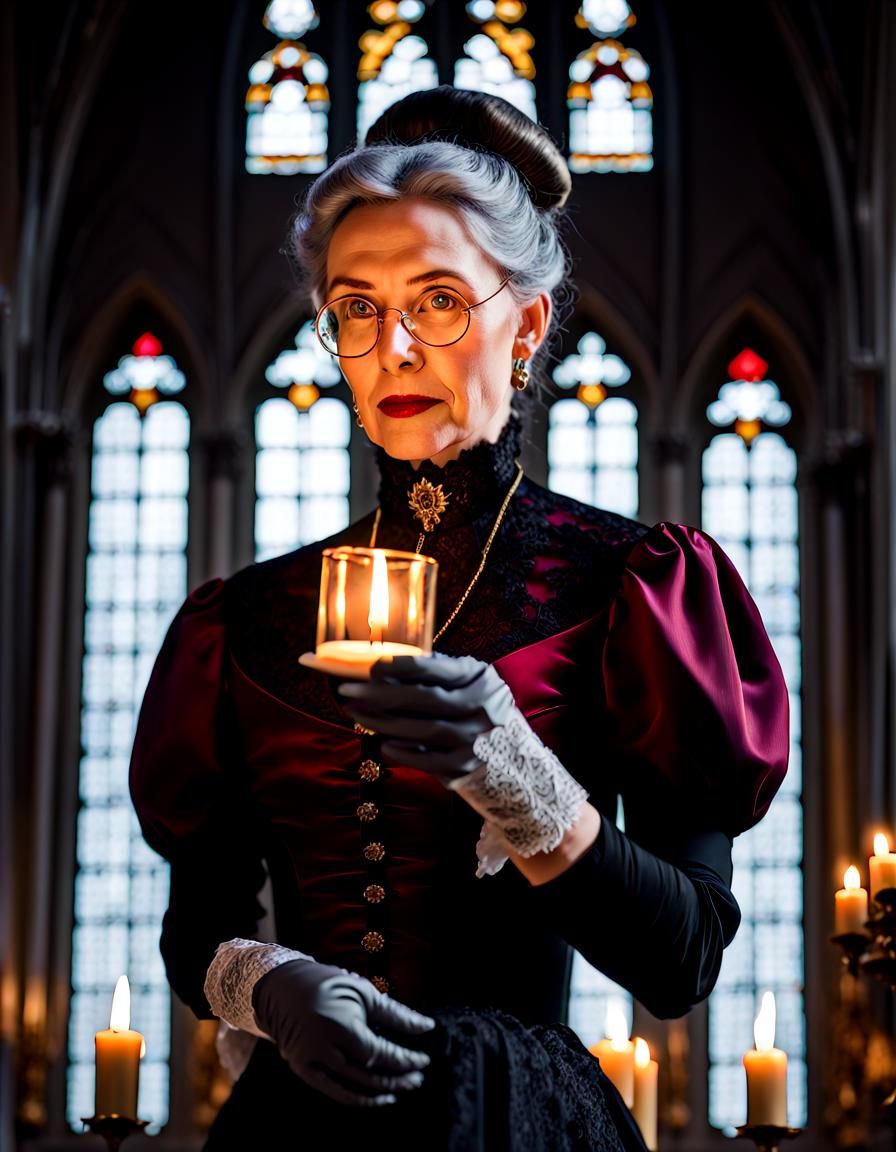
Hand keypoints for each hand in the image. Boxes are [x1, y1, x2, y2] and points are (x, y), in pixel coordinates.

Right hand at [252, 958, 435, 1106]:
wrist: (284, 988)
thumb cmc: (329, 985)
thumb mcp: (363, 991)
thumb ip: (394, 1012)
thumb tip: (425, 1027)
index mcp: (338, 1023)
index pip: (378, 1052)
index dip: (403, 1059)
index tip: (423, 1059)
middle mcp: (322, 1046)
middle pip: (367, 1073)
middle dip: (397, 1077)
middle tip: (418, 1077)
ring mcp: (309, 1061)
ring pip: (353, 1087)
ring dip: (382, 1090)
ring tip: (403, 1086)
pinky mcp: (302, 1069)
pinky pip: (335, 1092)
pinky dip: (359, 1099)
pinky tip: (379, 1097)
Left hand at [337, 654, 515, 781]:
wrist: (517, 760)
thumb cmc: (480, 711)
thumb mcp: (471, 684)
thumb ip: (437, 674)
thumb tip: (382, 669)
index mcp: (480, 679)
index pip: (436, 669)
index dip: (400, 667)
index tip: (371, 668)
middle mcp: (480, 708)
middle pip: (423, 699)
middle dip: (380, 694)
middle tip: (348, 692)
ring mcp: (473, 741)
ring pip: (419, 730)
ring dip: (382, 722)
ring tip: (357, 714)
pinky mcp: (464, 768)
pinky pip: (424, 759)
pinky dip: (399, 751)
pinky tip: (382, 742)